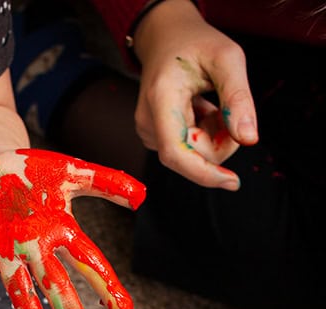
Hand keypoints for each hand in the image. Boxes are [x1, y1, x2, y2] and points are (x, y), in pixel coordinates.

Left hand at [0, 148, 144, 308]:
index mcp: (58, 231)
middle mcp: (33, 248)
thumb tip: (143, 196)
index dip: (106, 286)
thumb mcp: (70, 172)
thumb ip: (104, 182)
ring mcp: (4, 251)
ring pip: (20, 290)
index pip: (87, 262)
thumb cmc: (32, 173)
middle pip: (56, 284)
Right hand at [132, 0, 257, 188]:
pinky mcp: (153, 136)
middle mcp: (148, 122)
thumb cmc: (195, 44)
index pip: (176, 152)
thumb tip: (249, 139)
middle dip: (219, 142)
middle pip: (190, 155)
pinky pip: (186, 148)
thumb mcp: (227, 58)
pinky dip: (203, 133)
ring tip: (209, 104)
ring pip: (190, 154)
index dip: (203, 172)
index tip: (232, 181)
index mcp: (161, 100)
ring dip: (212, 134)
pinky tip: (199, 109)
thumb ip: (238, 98)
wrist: (166, 38)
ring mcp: (147, 131)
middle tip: (229, 111)